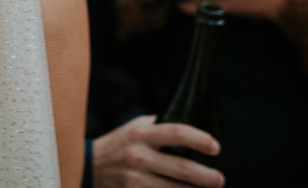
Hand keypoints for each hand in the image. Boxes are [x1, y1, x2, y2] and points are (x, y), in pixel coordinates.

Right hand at [92, 115, 223, 187]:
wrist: (88, 166)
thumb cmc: (118, 144)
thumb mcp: (134, 128)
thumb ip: (158, 127)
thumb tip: (189, 129)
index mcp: (141, 135)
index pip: (176, 133)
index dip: (199, 139)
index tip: (216, 147)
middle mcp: (138, 156)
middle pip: (181, 168)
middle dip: (206, 176)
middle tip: (219, 179)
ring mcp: (134, 179)